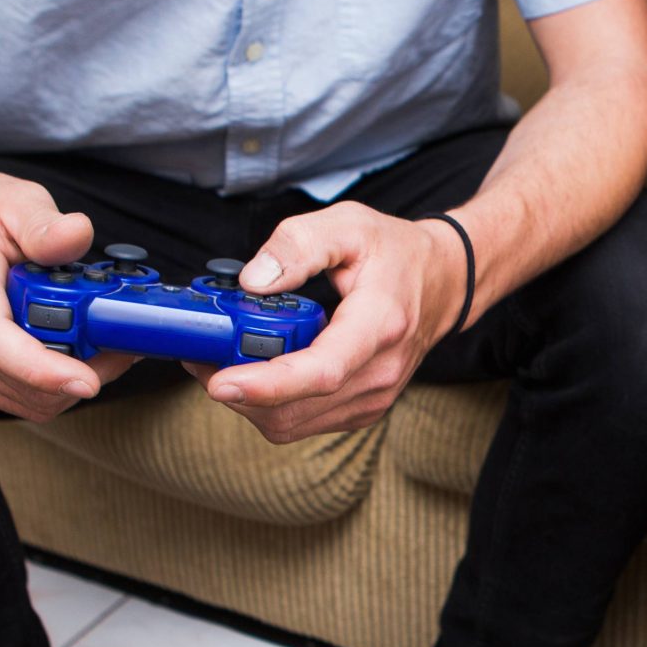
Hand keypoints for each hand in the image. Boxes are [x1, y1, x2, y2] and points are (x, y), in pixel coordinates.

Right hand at [0, 166, 135, 420]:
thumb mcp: (17, 202)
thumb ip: (47, 225)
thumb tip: (78, 233)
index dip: (42, 369)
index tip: (87, 380)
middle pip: (19, 378)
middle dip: (79, 370)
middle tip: (121, 344)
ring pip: (25, 398)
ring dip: (72, 381)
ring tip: (101, 345)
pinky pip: (20, 398)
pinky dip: (55, 386)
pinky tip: (76, 354)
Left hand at [191, 203, 468, 443]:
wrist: (443, 284)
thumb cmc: (397, 254)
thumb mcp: (348, 224)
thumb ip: (297, 245)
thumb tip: (252, 281)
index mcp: (380, 324)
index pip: (323, 371)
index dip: (267, 383)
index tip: (219, 381)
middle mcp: (380, 373)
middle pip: (293, 407)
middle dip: (237, 386)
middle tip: (203, 349)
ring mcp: (372, 398)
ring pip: (289, 423)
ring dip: (246, 398)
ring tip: (225, 354)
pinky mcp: (360, 410)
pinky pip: (299, 423)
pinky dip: (266, 403)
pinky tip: (256, 368)